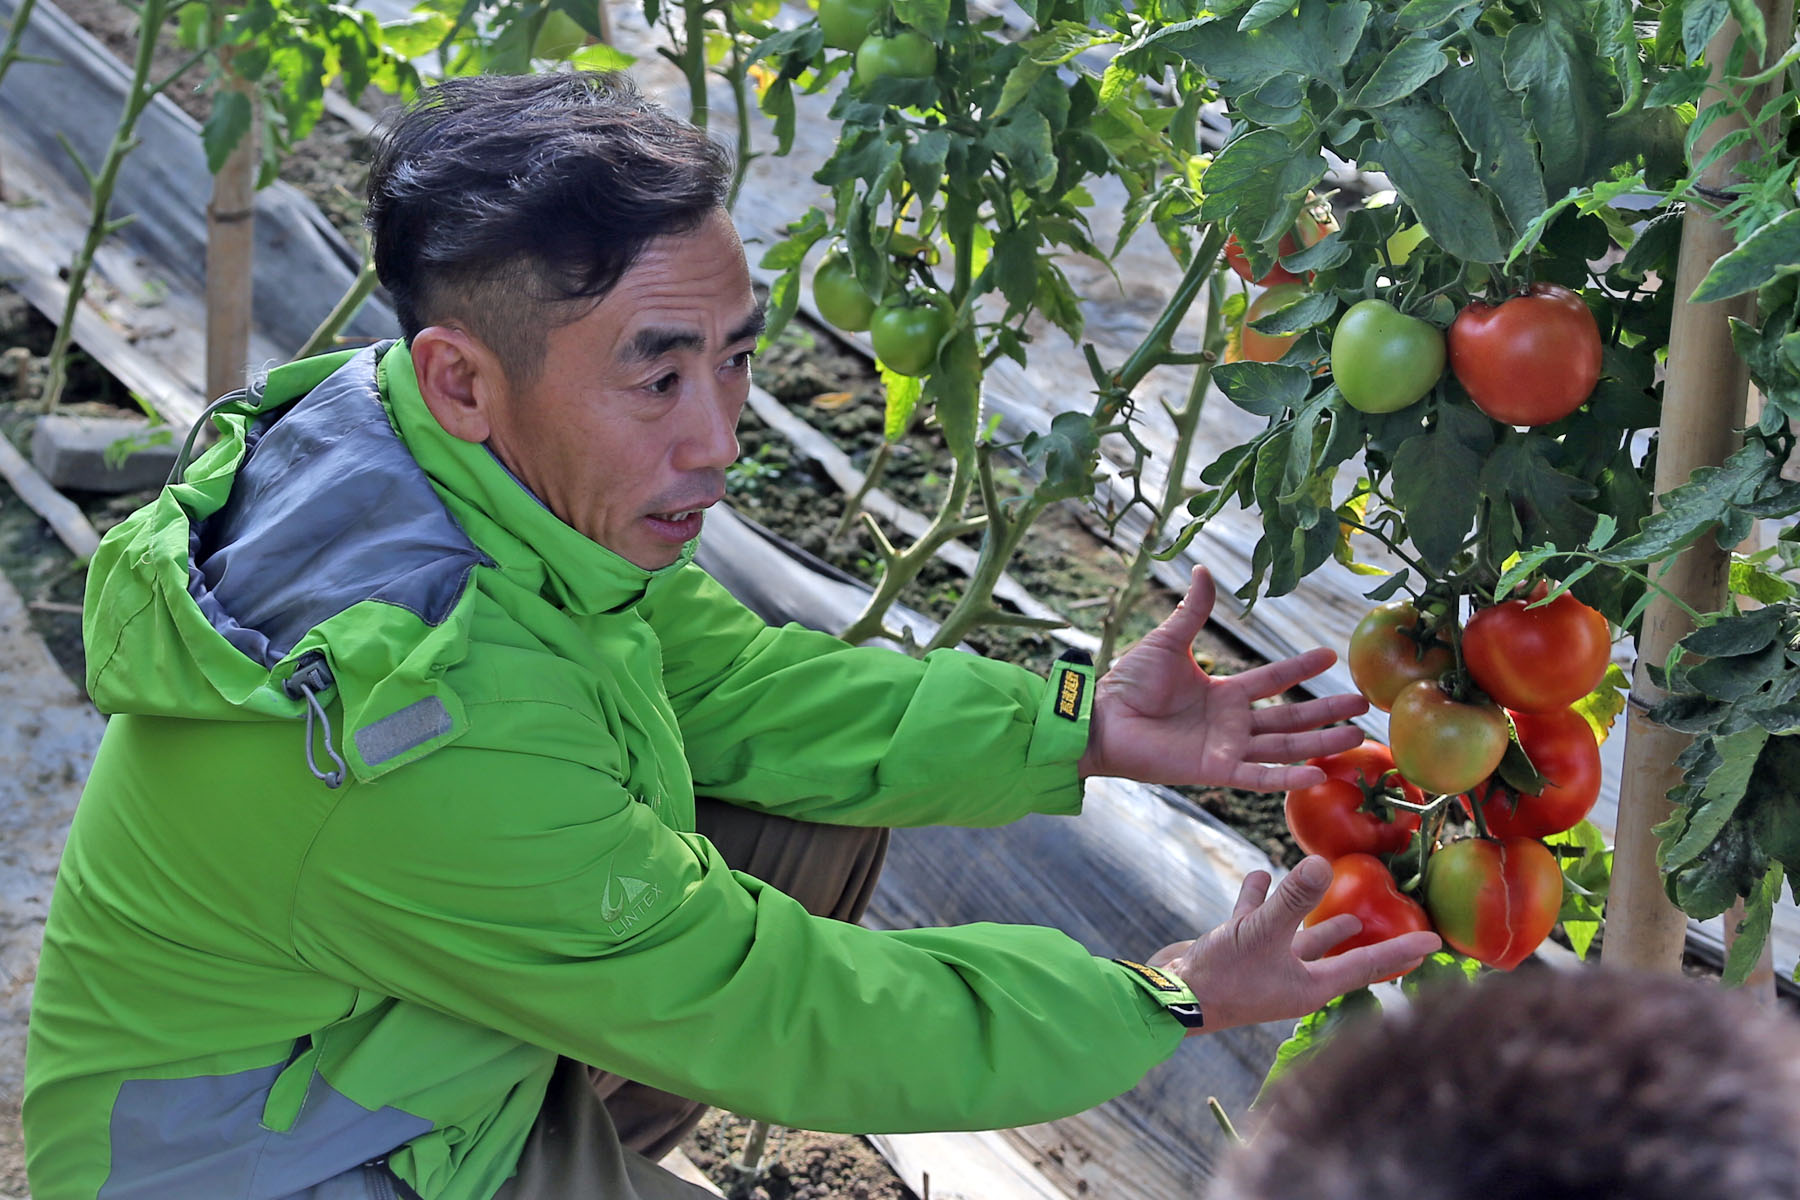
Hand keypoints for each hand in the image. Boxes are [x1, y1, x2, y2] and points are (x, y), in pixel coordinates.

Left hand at [1078, 565, 1367, 790]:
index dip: (1300, 668)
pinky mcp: (1214, 771)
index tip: (1331, 655)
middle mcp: (1231, 723)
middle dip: (1326, 711)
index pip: (1273, 680)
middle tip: (1364, 704)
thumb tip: (1203, 569)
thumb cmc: (1128, 684)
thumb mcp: (1168, 642)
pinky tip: (1319, 774)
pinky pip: (1258, 776)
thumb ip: (1192, 611)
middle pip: (1291, 717)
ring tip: (1357, 736)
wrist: (1102, 719)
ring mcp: (1226, 749)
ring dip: (1321, 742)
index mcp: (1224, 693)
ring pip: (1285, 747)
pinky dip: (1287, 778)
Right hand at [1146, 857, 1439, 1033]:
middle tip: (1388, 916)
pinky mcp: (1238, 953)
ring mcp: (1264, 966)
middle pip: (1337, 954)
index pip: (1367, 965)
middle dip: (1359, 934)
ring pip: (1296, 936)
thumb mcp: (1261, 933)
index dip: (1401, 951)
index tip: (1435, 941)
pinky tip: (1261, 875)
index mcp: (1310, 985)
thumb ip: (1292, 899)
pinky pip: (1256, 921)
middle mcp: (1292, 978)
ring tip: (1324, 884)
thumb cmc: (1222, 977)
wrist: (1171, 997)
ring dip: (1308, 912)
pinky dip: (1260, 897)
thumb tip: (1323, 862)